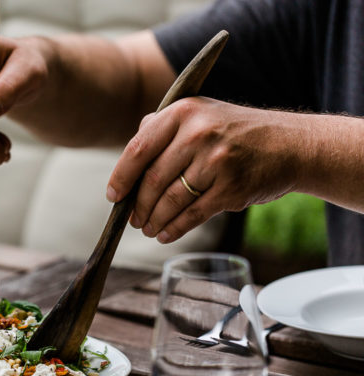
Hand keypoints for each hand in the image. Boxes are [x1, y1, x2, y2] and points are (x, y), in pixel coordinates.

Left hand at [106, 97, 300, 242]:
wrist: (291, 144)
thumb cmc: (236, 133)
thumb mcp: (200, 114)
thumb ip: (162, 129)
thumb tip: (126, 163)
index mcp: (183, 111)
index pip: (138, 149)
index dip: (121, 178)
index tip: (113, 196)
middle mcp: (198, 132)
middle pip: (152, 179)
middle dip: (137, 206)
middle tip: (132, 220)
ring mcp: (216, 160)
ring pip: (170, 200)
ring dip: (154, 220)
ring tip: (148, 229)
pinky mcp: (231, 188)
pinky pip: (192, 214)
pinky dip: (174, 228)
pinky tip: (166, 234)